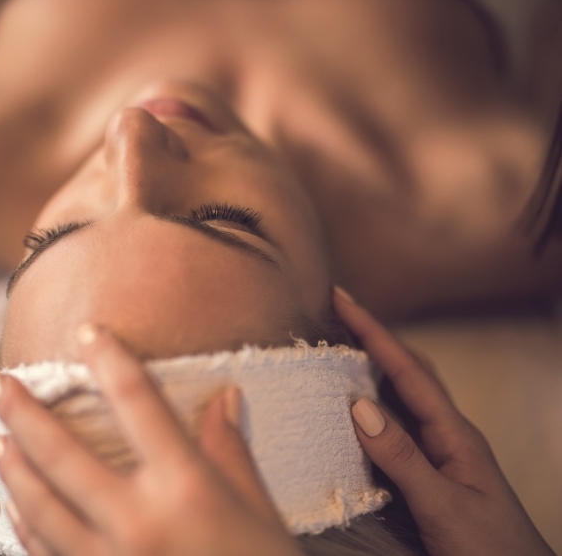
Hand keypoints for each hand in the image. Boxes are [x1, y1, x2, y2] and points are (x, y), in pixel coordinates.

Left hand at [0, 327, 301, 555]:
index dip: (112, 361)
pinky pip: (46, 552)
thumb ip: (230, 452)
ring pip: (42, 506)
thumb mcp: (259, 510)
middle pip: (65, 456)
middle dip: (25, 413)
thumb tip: (225, 398)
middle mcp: (139, 521)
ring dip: (14, 467)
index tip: (89, 332)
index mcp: (187, 489)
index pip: (139, 406)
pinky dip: (25, 522)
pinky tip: (16, 502)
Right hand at [333, 288, 554, 555]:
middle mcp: (447, 434)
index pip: (407, 370)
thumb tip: (358, 404)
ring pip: (403, 396)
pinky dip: (374, 405)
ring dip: (374, 367)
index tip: (342, 298)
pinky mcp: (430, 472)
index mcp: (454, 434)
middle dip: (375, 338)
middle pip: (409, 370)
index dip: (373, 331)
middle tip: (339, 313)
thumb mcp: (444, 506)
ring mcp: (440, 453)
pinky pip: (397, 425)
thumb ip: (402, 457)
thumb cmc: (490, 551)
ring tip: (340, 349)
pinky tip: (355, 410)